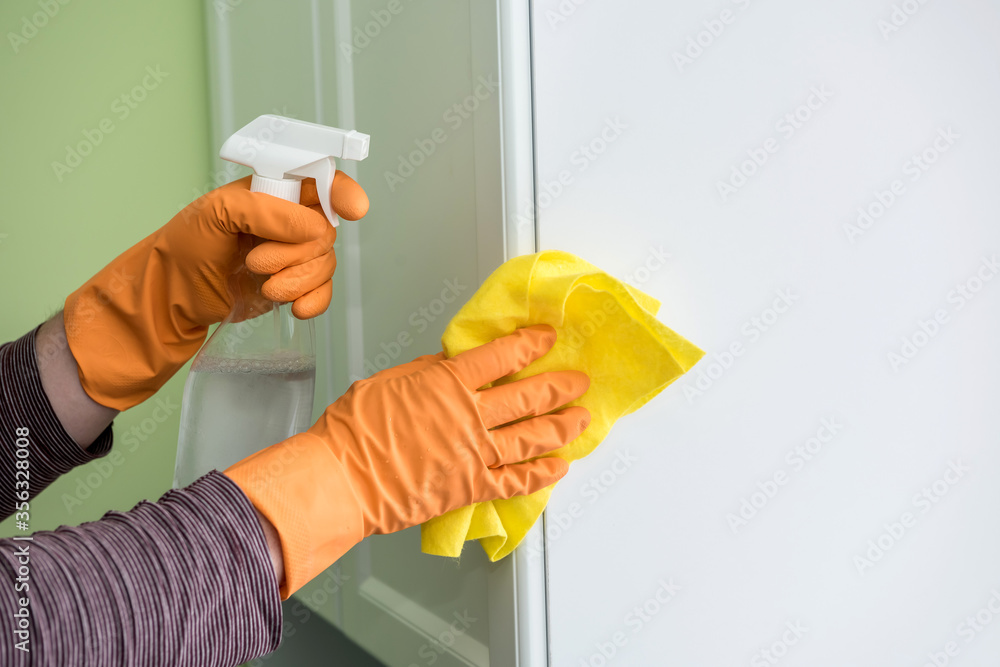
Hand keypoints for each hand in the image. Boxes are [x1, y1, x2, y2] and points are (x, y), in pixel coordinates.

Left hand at [63, 173, 367, 410]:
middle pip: (326, 231)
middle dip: (295, 252)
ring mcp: (295, 254)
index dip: (343, 191)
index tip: (354, 209)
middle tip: (256, 259)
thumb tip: (314, 227)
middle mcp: (291, 220)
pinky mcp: (295, 286)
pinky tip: (295, 308)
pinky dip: (313, 301)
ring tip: (261, 282)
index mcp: (275, 190)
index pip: (323, 180)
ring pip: (326, 264)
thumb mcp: (216, 214)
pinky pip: (325, 293)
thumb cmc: (187, 246)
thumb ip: (266, 211)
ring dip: (296, 279)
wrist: (174, 296)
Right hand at [225, 325, 589, 596]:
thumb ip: (427, 372)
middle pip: (528, 397)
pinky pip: (516, 482)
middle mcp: (469, 416)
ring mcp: (474, 454)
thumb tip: (451, 364)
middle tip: (579, 381)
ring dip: (562, 428)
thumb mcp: (389, 381)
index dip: (530, 344)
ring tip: (581, 419)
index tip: (547, 337)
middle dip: (560, 386)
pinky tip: (559, 468)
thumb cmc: (354, 430)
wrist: (342, 481)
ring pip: (531, 437)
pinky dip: (541, 475)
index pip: (502, 356)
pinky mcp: (471, 487)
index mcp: (447, 382)